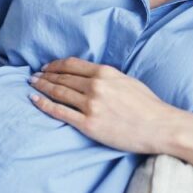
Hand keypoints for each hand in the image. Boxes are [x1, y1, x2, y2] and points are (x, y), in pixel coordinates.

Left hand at [28, 57, 178, 154]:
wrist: (160, 127)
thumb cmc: (148, 105)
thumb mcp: (127, 80)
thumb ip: (107, 76)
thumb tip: (91, 75)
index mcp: (105, 73)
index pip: (71, 65)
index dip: (55, 65)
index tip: (46, 67)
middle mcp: (95, 86)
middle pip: (62, 78)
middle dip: (45, 76)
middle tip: (33, 76)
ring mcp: (91, 106)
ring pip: (58, 93)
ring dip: (42, 87)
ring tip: (32, 85)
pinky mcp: (89, 124)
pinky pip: (60, 112)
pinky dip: (44, 105)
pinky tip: (35, 100)